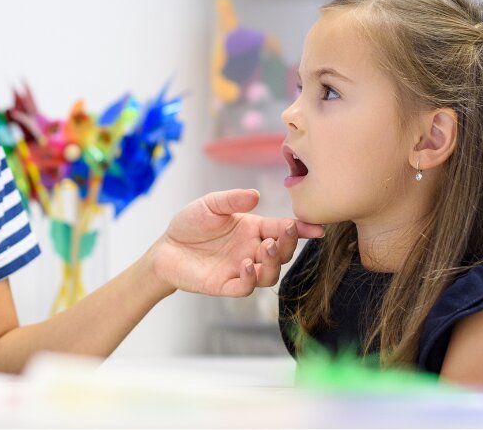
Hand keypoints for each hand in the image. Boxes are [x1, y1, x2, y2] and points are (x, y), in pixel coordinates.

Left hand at [150, 189, 323, 297]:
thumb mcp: (210, 204)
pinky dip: (251, 278)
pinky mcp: (226, 285)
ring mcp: (241, 269)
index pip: (283, 229)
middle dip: (289, 245)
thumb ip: (232, 200)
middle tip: (283, 236)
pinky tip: (247, 265)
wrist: (166, 247)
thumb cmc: (190, 223)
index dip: (301, 229)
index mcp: (253, 229)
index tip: (317, 228)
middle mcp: (252, 250)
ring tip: (265, 249)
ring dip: (274, 263)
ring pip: (271, 273)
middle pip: (283, 253)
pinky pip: (246, 287)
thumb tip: (256, 195)